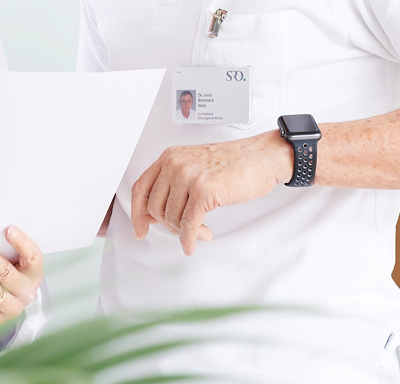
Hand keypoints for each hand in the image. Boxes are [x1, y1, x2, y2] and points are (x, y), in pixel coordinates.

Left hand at [0, 227, 43, 329]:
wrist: (6, 307)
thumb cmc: (10, 277)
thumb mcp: (15, 264)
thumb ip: (6, 252)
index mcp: (34, 275)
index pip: (33, 258)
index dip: (22, 244)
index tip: (8, 230)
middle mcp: (24, 293)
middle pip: (5, 272)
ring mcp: (9, 307)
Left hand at [130, 132, 292, 254]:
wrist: (262, 157)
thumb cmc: (233, 164)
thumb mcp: (195, 165)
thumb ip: (173, 183)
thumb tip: (156, 214)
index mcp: (169, 157)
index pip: (140, 188)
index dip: (137, 214)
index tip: (140, 230)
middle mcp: (175, 164)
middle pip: (154, 208)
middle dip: (168, 225)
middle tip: (184, 230)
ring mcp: (188, 176)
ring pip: (171, 218)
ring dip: (186, 232)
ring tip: (202, 231)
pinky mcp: (204, 191)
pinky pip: (188, 225)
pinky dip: (190, 239)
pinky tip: (196, 242)